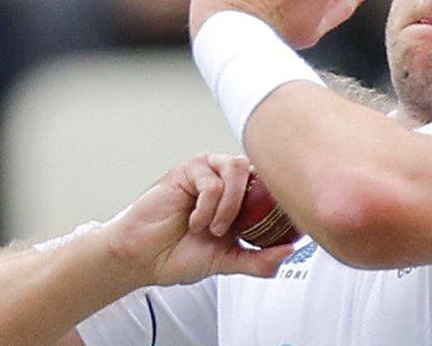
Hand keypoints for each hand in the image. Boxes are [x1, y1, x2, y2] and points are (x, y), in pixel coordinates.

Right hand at [105, 154, 293, 285]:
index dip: (281, 199)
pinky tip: (195, 223)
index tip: (284, 222)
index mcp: (242, 200)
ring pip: (237, 169)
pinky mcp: (188, 170)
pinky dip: (207, 207)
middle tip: (242, 229)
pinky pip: (211, 181)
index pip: (272, 186)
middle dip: (257, 201)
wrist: (143, 258)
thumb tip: (288, 252)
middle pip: (260, 170)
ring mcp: (208, 172)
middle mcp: (227, 181)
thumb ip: (259, 260)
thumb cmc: (179, 254)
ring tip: (214, 229)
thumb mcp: (228, 262)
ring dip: (230, 205)